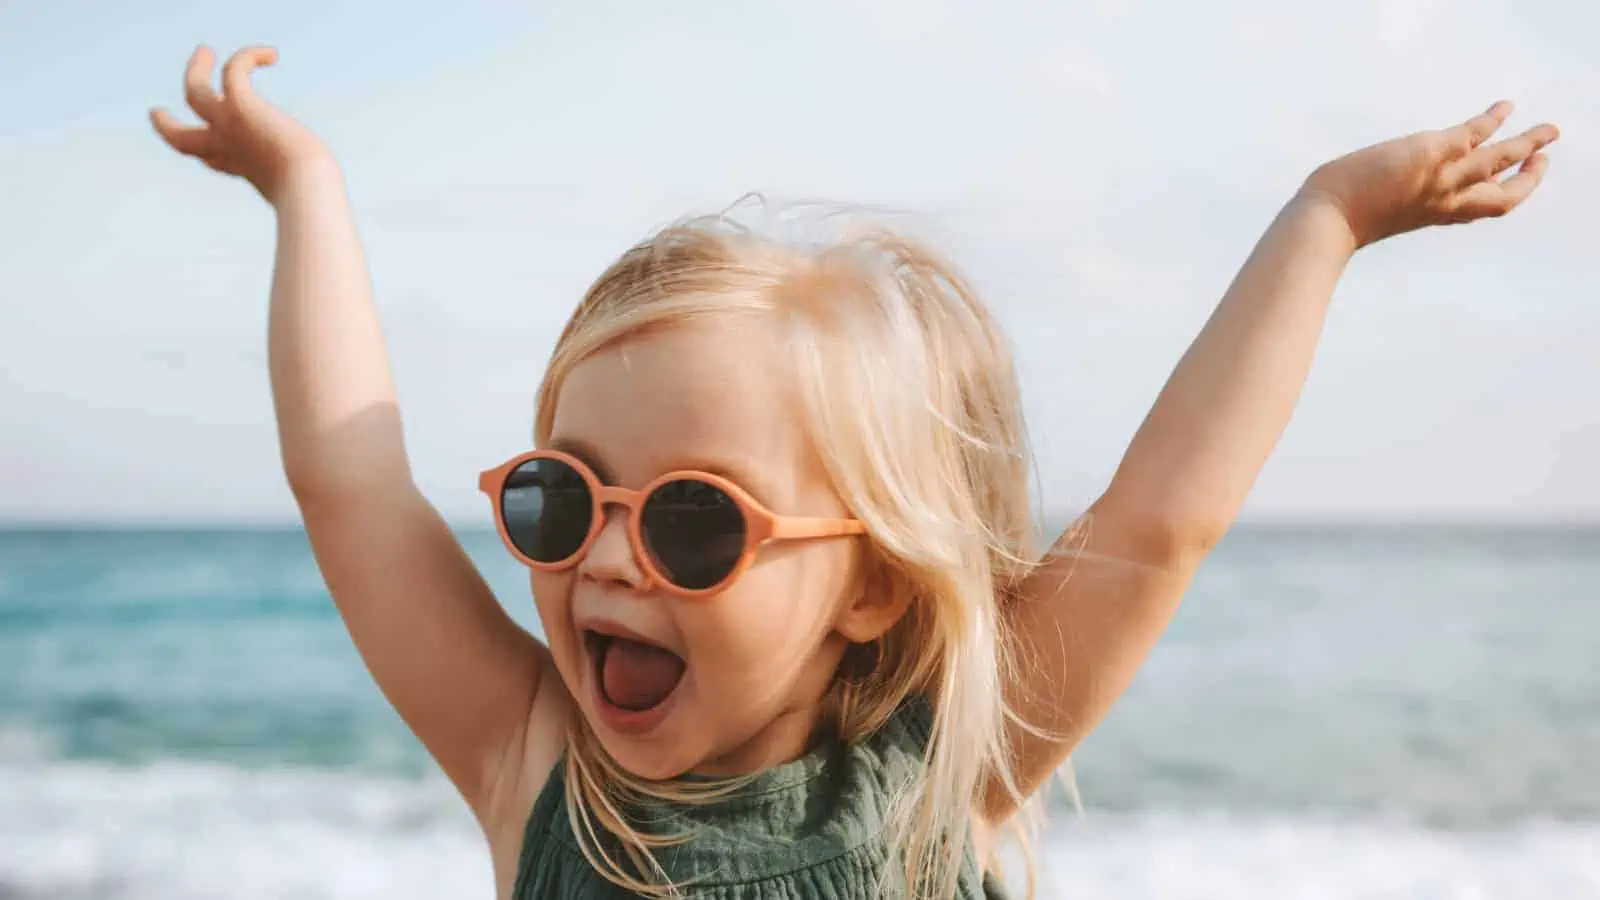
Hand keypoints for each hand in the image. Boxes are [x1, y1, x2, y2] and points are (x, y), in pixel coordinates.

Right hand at [151, 45, 333, 202]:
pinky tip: (272, 55)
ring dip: (195, 68)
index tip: (206, 159)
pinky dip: (249, 56)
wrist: (305, 188)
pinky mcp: (240, 105)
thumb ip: (308, 191)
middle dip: (166, 125)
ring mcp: (228, 124)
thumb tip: (326, 201)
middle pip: (181, 137)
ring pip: (193, 91)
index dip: (206, 156)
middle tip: (156, 112)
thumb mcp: (307, 194)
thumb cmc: (312, 197)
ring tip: (205, 51)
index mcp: (240, 169)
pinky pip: (233, 69)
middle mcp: (227, 147)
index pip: (212, 160)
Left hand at [1301, 101, 1558, 248]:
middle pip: (1505, 193)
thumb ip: (1388, 207)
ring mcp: (1441, 178)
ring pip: (1500, 160)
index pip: (1481, 210)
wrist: (1325, 223)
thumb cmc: (1334, 223)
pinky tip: (1504, 106)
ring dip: (1529, 144)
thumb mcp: (1373, 215)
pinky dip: (1492, 119)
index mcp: (1434, 215)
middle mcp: (1445, 200)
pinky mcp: (1428, 154)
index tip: (1515, 183)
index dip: (1504, 196)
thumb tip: (1371, 206)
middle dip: (1530, 177)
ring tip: (1551, 130)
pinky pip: (1472, 133)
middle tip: (1545, 157)